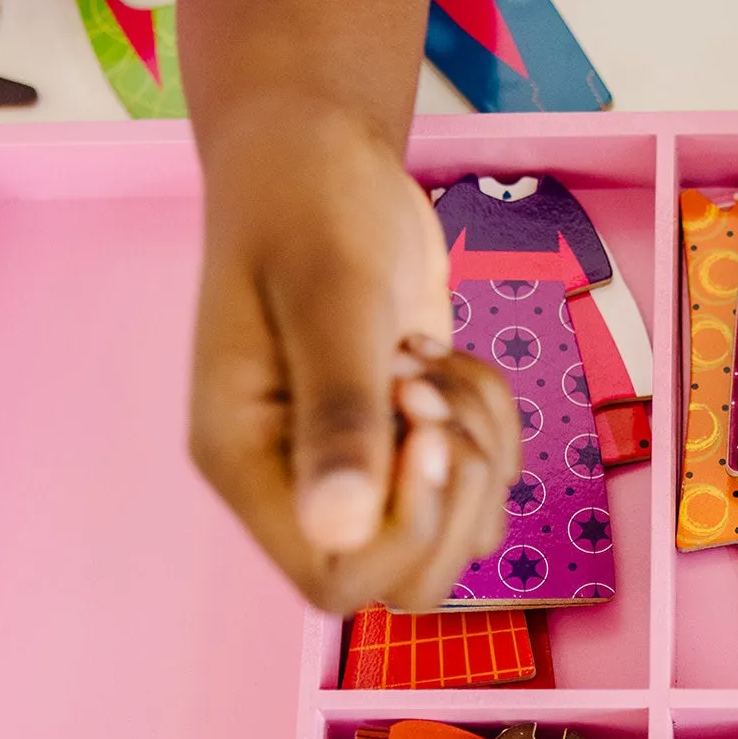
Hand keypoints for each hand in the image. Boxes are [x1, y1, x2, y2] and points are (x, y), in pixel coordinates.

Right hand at [188, 97, 520, 613]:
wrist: (321, 152)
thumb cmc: (308, 206)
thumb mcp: (332, 298)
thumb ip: (338, 413)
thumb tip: (339, 530)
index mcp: (247, 462)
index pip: (335, 584)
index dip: (405, 530)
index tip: (420, 428)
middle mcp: (297, 482)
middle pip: (406, 586)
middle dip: (451, 496)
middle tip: (428, 394)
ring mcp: (356, 465)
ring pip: (459, 532)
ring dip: (476, 446)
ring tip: (428, 360)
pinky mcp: (407, 437)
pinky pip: (483, 478)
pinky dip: (490, 420)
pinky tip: (442, 355)